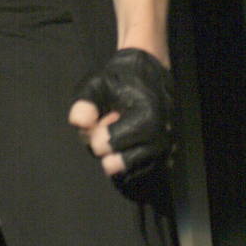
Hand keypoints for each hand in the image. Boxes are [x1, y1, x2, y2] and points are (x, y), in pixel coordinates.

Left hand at [68, 48, 173, 200]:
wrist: (151, 73)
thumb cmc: (121, 78)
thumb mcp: (97, 84)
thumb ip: (85, 103)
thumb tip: (80, 124)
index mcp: (146, 121)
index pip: (102, 147)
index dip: (95, 130)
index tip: (107, 112)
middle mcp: (159, 142)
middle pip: (112, 163)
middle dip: (105, 145)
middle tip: (113, 121)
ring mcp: (164, 153)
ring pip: (124, 170)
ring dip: (117, 152)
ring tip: (122, 127)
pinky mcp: (166, 159)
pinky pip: (136, 172)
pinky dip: (127, 157)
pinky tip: (128, 138)